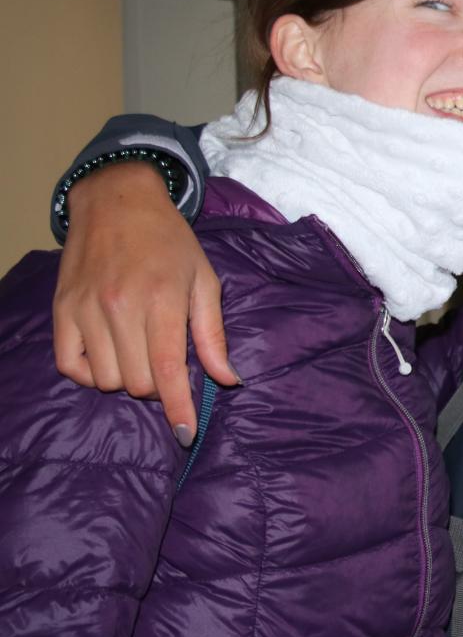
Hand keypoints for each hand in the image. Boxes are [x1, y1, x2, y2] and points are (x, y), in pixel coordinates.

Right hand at [52, 162, 237, 443]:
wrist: (117, 202)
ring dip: (128, 378)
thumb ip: (212, 333)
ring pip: (107, 380)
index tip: (185, 434)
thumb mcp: (204, 279)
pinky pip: (71, 366)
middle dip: (158, 386)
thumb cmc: (169, 241)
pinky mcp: (61, 311)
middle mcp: (119, 308)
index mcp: (161, 300)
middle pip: (137, 383)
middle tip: (167, 361)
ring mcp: (85, 310)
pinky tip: (109, 355)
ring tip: (140, 350)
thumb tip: (227, 379)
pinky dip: (91, 373)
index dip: (178, 408)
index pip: (167, 371)